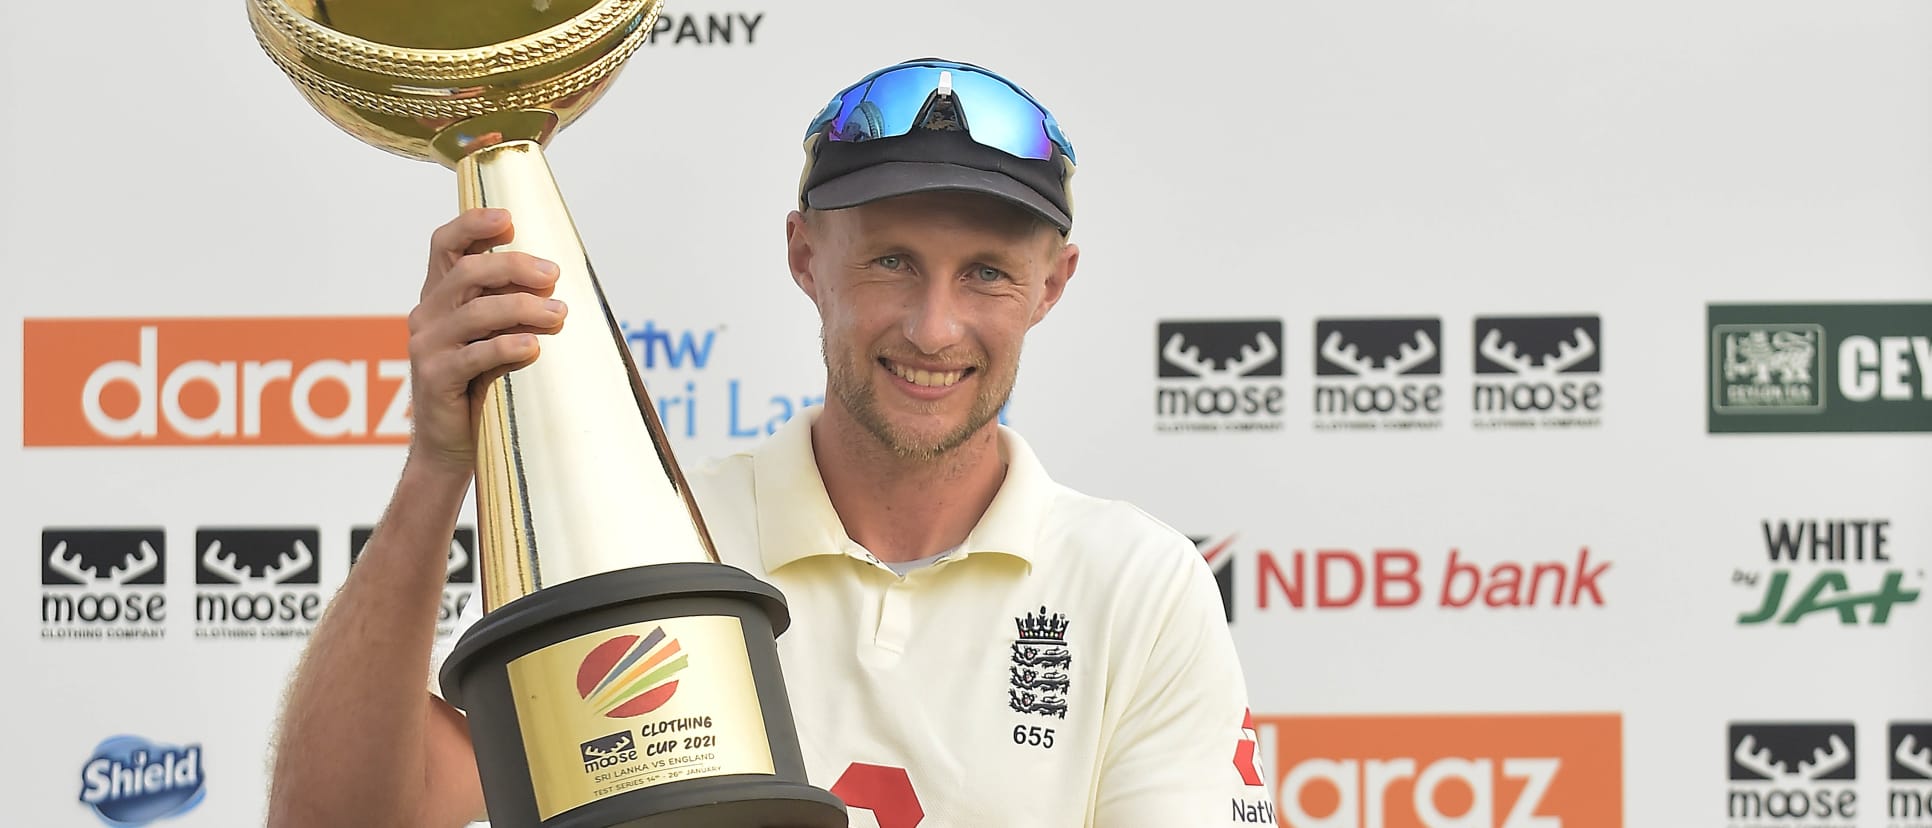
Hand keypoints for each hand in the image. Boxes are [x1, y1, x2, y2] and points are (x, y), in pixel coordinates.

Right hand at [406, 207, 566, 475]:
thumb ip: (508, 306)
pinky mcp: (434, 379)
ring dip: (523, 308)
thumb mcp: (490, 336)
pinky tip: (534, 347)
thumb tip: (558, 278)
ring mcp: (427, 346)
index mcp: (438, 296)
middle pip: (467, 273)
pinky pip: (474, 355)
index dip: (472, 224)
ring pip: (475, 312)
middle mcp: (426, 315)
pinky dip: (507, 347)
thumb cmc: (480, 385)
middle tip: (554, 275)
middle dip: (514, 267)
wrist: (449, 446)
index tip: (509, 219)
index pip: (444, 245)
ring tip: (559, 313)